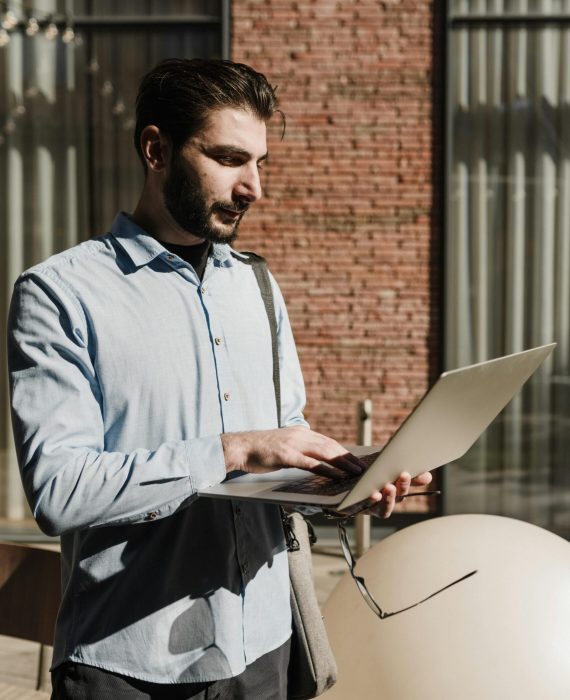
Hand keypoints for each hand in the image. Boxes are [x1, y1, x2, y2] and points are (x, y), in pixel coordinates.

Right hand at [221, 426, 366, 476]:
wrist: (240, 447)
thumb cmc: (260, 450)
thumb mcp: (283, 445)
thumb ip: (298, 448)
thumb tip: (312, 457)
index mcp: (300, 432)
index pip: (327, 441)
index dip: (343, 451)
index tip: (356, 460)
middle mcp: (299, 435)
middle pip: (330, 446)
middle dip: (348, 458)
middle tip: (363, 469)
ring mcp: (293, 444)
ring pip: (325, 453)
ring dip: (343, 463)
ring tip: (356, 473)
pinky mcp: (286, 456)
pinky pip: (311, 463)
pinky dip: (326, 469)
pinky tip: (336, 475)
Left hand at [335, 471, 434, 519]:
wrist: (331, 487)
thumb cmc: (359, 474)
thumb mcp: (378, 466)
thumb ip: (395, 468)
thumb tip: (426, 475)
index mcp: (391, 489)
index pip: (409, 486)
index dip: (418, 481)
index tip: (425, 475)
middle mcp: (384, 501)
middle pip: (398, 497)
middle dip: (402, 486)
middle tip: (403, 475)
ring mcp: (371, 508)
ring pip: (384, 508)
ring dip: (389, 498)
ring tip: (389, 487)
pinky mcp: (355, 509)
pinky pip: (364, 509)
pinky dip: (370, 502)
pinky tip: (373, 494)